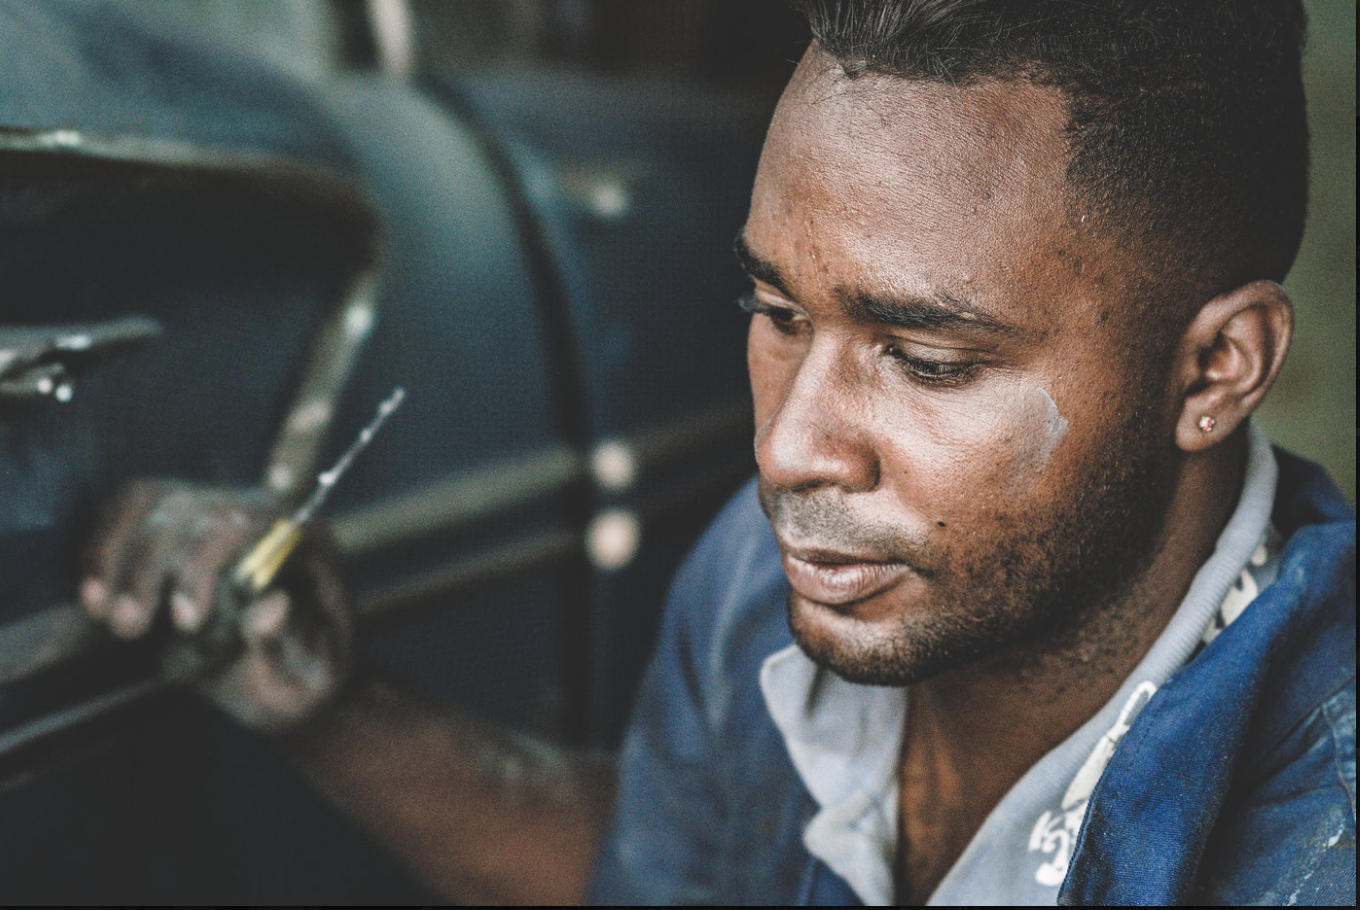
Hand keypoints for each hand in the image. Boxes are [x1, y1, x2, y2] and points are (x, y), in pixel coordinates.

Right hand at [79, 479, 351, 730]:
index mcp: (307, 543)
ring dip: (118, 556)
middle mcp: (263, 514)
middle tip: (127, 628)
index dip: (201, 564)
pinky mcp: (183, 518)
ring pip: (157, 502)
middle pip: (194, 511)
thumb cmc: (299, 676)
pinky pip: (134, 506)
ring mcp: (220, 508)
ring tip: (103, 612)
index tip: (182, 621)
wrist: (285, 675)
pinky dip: (106, 544)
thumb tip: (274, 606)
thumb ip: (290, 644)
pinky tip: (96, 591)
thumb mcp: (307, 676)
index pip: (248, 526)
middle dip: (148, 567)